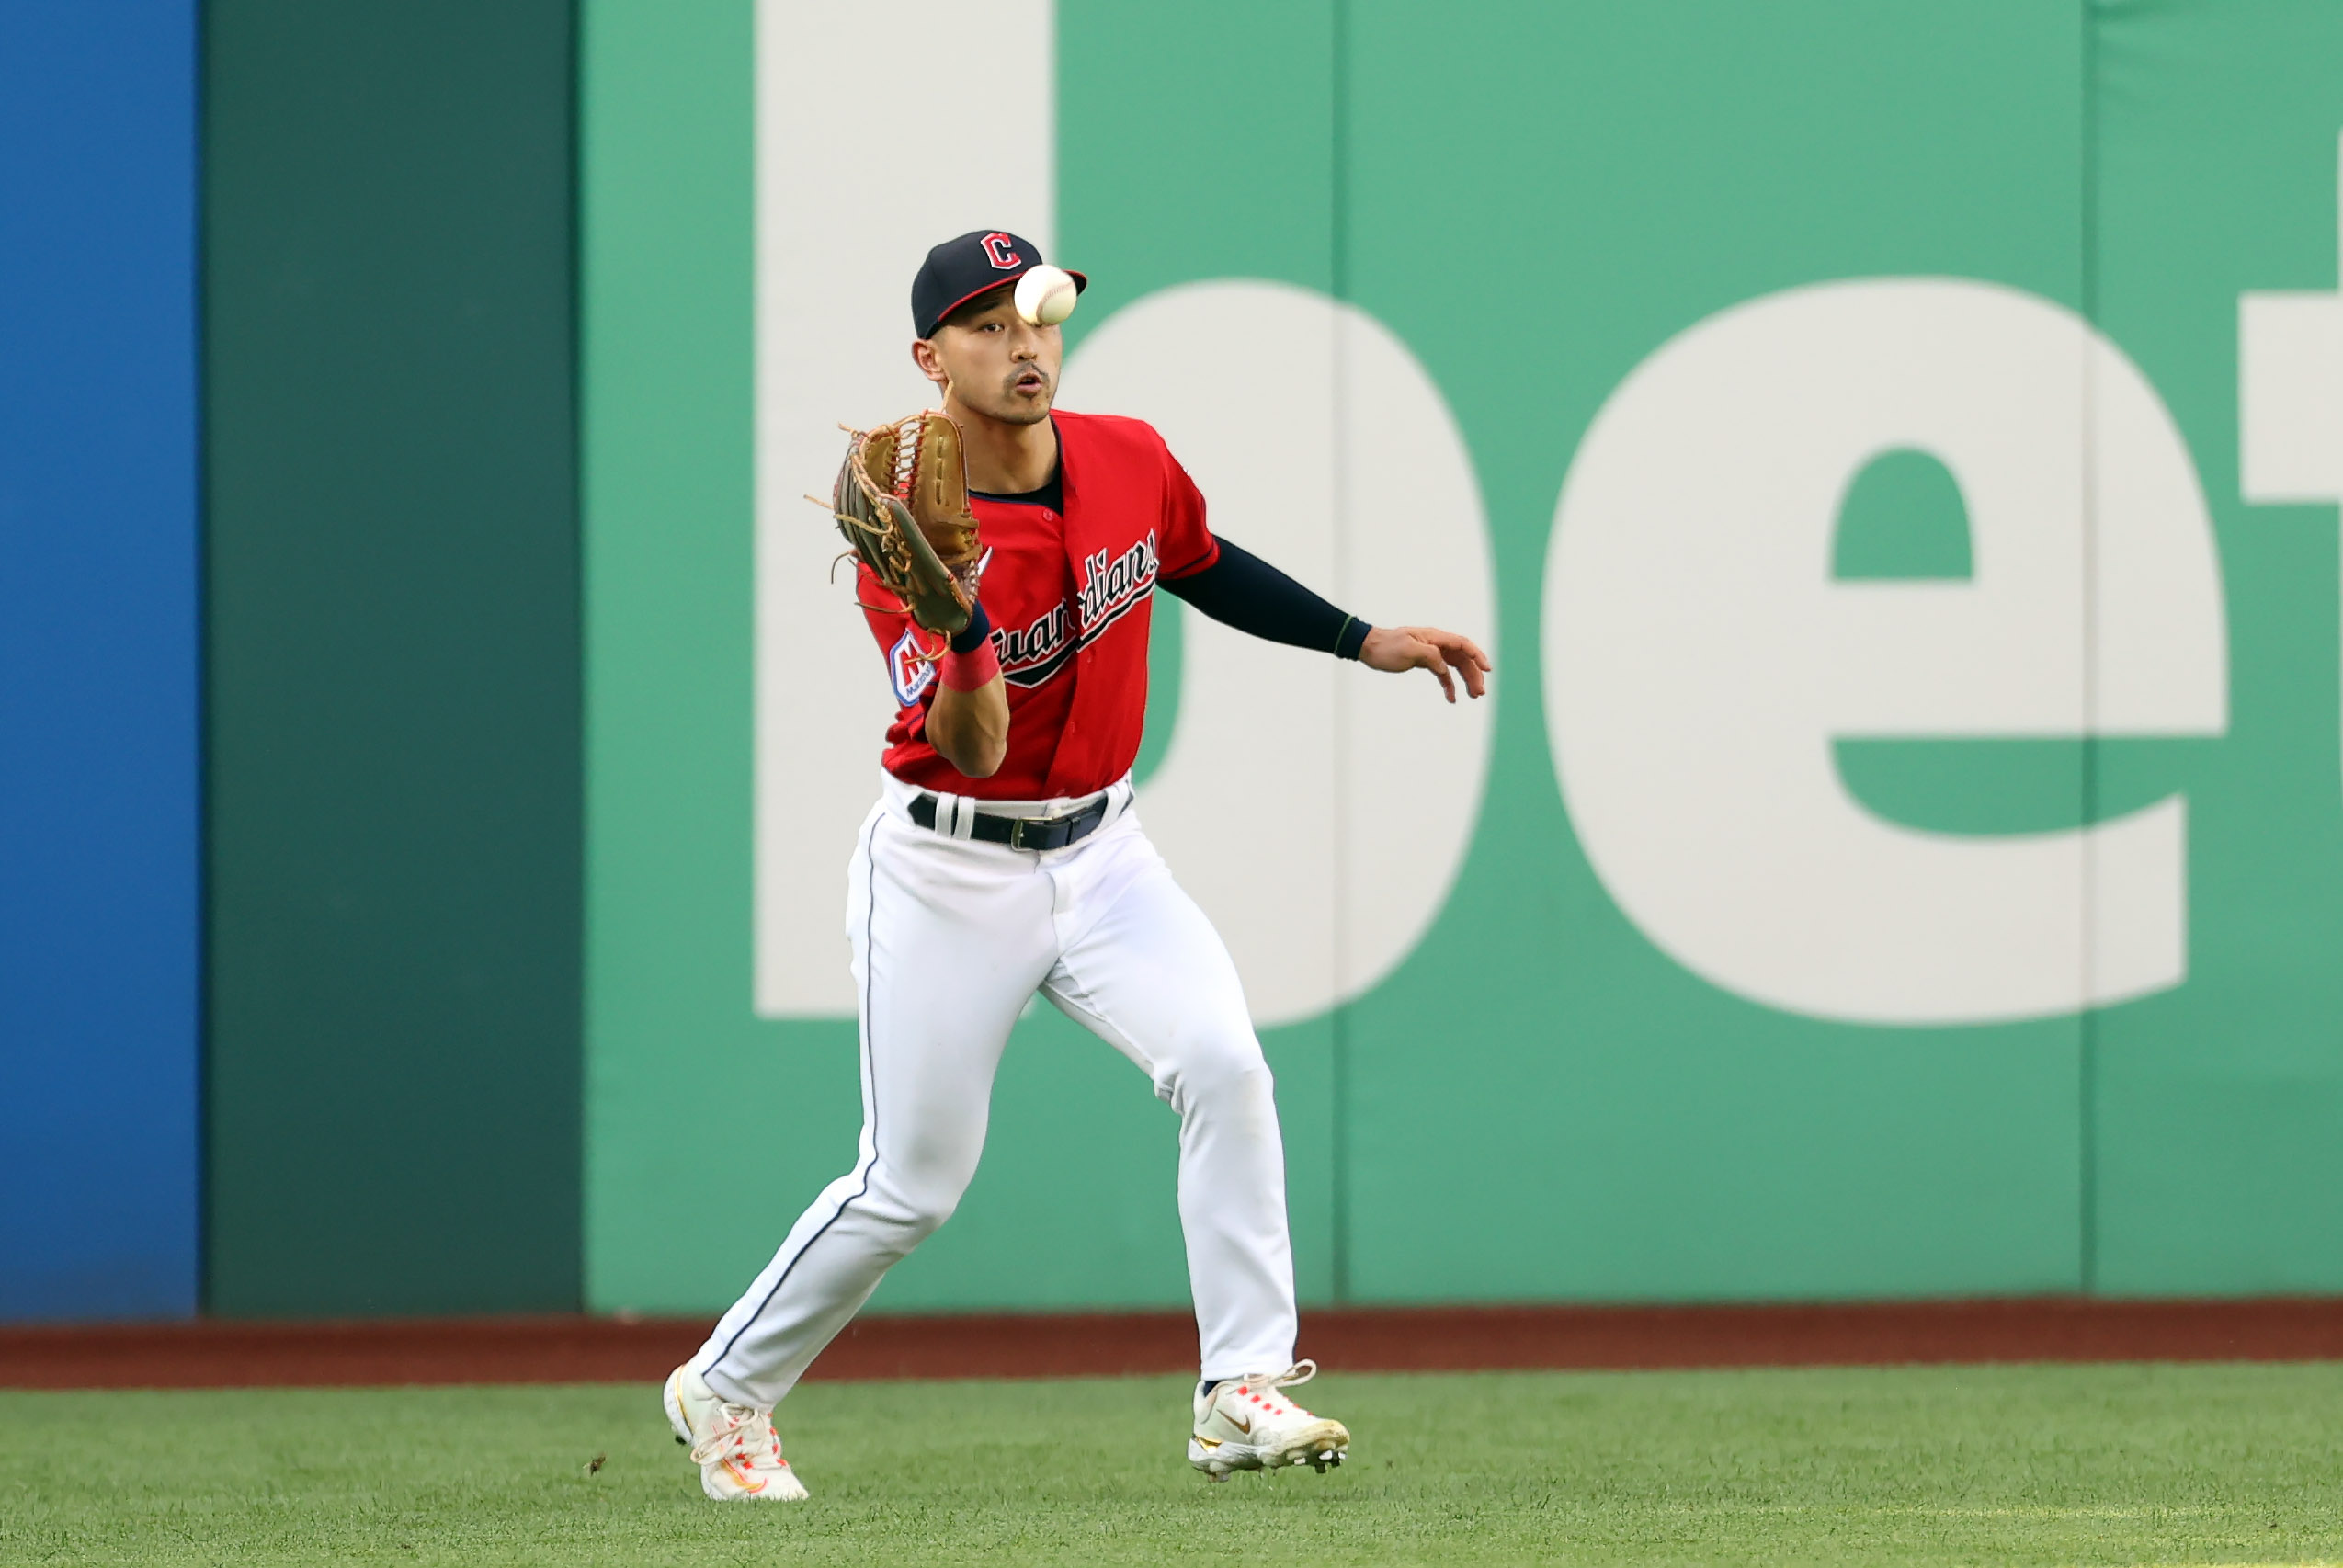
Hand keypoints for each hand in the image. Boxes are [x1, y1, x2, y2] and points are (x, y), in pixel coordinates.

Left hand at [1358, 625, 1491, 703]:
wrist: (1369, 647)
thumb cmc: (1386, 647)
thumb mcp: (1408, 651)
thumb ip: (1430, 656)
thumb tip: (1444, 667)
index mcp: (1435, 637)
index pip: (1463, 645)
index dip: (1477, 656)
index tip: (1487, 670)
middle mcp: (1436, 643)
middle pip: (1462, 658)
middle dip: (1474, 675)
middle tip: (1480, 693)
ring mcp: (1432, 652)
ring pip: (1455, 666)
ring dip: (1465, 680)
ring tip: (1474, 696)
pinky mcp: (1425, 661)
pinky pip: (1442, 673)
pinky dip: (1449, 685)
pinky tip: (1452, 698)